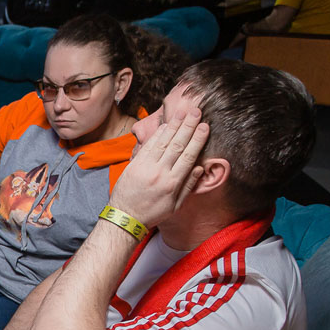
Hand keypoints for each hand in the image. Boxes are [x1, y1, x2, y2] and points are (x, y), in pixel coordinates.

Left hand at [109, 106, 209, 229]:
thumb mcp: (175, 205)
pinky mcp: (134, 165)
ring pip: (163, 142)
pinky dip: (157, 134)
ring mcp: (145, 167)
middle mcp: (159, 173)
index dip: (197, 139)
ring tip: (182, 112)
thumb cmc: (152, 213)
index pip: (189, 156)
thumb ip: (188, 186)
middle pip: (177, 144)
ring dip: (174, 125)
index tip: (205, 126)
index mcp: (172, 183)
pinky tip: (166, 125)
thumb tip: (200, 167)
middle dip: (188, 126)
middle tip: (196, 111)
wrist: (124, 218)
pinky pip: (148, 146)